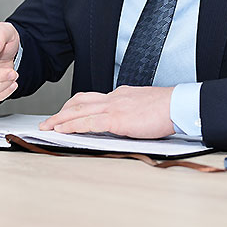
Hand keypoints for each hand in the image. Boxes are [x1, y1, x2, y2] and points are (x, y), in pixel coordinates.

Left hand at [39, 85, 174, 138]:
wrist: (179, 105)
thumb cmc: (168, 108)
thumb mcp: (144, 107)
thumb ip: (131, 112)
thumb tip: (124, 121)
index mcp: (121, 95)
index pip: (92, 99)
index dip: (75, 107)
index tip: (65, 113)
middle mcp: (114, 98)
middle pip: (80, 102)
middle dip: (61, 113)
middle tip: (48, 122)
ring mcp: (114, 107)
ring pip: (79, 111)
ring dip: (60, 120)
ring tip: (47, 128)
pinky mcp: (117, 119)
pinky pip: (88, 123)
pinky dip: (72, 127)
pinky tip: (62, 131)